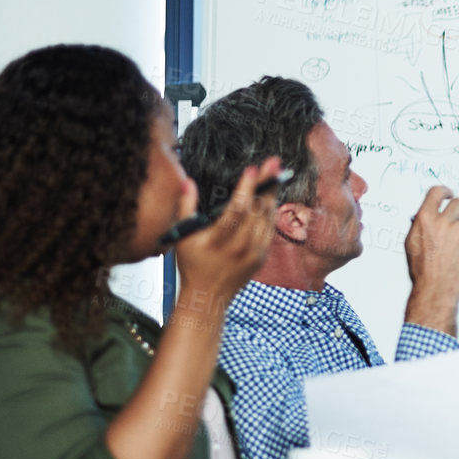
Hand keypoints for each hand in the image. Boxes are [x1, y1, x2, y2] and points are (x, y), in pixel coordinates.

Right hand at [174, 157, 279, 311]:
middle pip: (258, 209)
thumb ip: (185, 208)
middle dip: (266, 183)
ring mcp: (254, 253)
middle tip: (273, 162)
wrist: (208, 296)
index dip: (245, 188)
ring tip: (275, 173)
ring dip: (272, 194)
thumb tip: (188, 182)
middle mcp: (240, 247)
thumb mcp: (182, 237)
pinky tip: (271, 196)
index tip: (251, 169)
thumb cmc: (192, 265)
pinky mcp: (262, 256)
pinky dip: (271, 211)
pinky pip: (270, 228)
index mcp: (219, 241)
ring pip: (268, 217)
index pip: (237, 210)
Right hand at [405, 185, 458, 332]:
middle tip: (455, 226)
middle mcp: (443, 221)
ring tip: (455, 249)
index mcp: (425, 219)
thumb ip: (419, 225)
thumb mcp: (411, 243)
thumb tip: (424, 215)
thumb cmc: (423, 270)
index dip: (444, 192)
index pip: (436, 192)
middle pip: (458, 203)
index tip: (448, 194)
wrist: (437, 288)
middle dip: (458, 212)